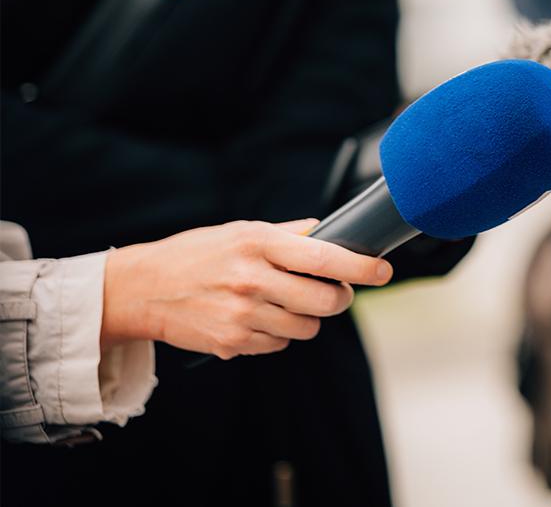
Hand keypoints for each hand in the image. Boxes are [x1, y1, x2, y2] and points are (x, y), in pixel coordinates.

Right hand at [100, 219, 391, 358]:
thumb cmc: (196, 254)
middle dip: (339, 298)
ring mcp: (242, 314)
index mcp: (258, 244)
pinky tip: (259, 318)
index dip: (362, 266)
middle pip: (326, 300)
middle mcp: (252, 279)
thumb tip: (330, 231)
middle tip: (335, 292)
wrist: (141, 289)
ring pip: (308, 327)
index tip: (384, 270)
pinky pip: (281, 344)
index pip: (325, 256)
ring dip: (308, 318)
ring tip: (286, 303)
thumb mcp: (240, 231)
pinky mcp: (233, 343)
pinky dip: (280, 334)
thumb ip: (288, 234)